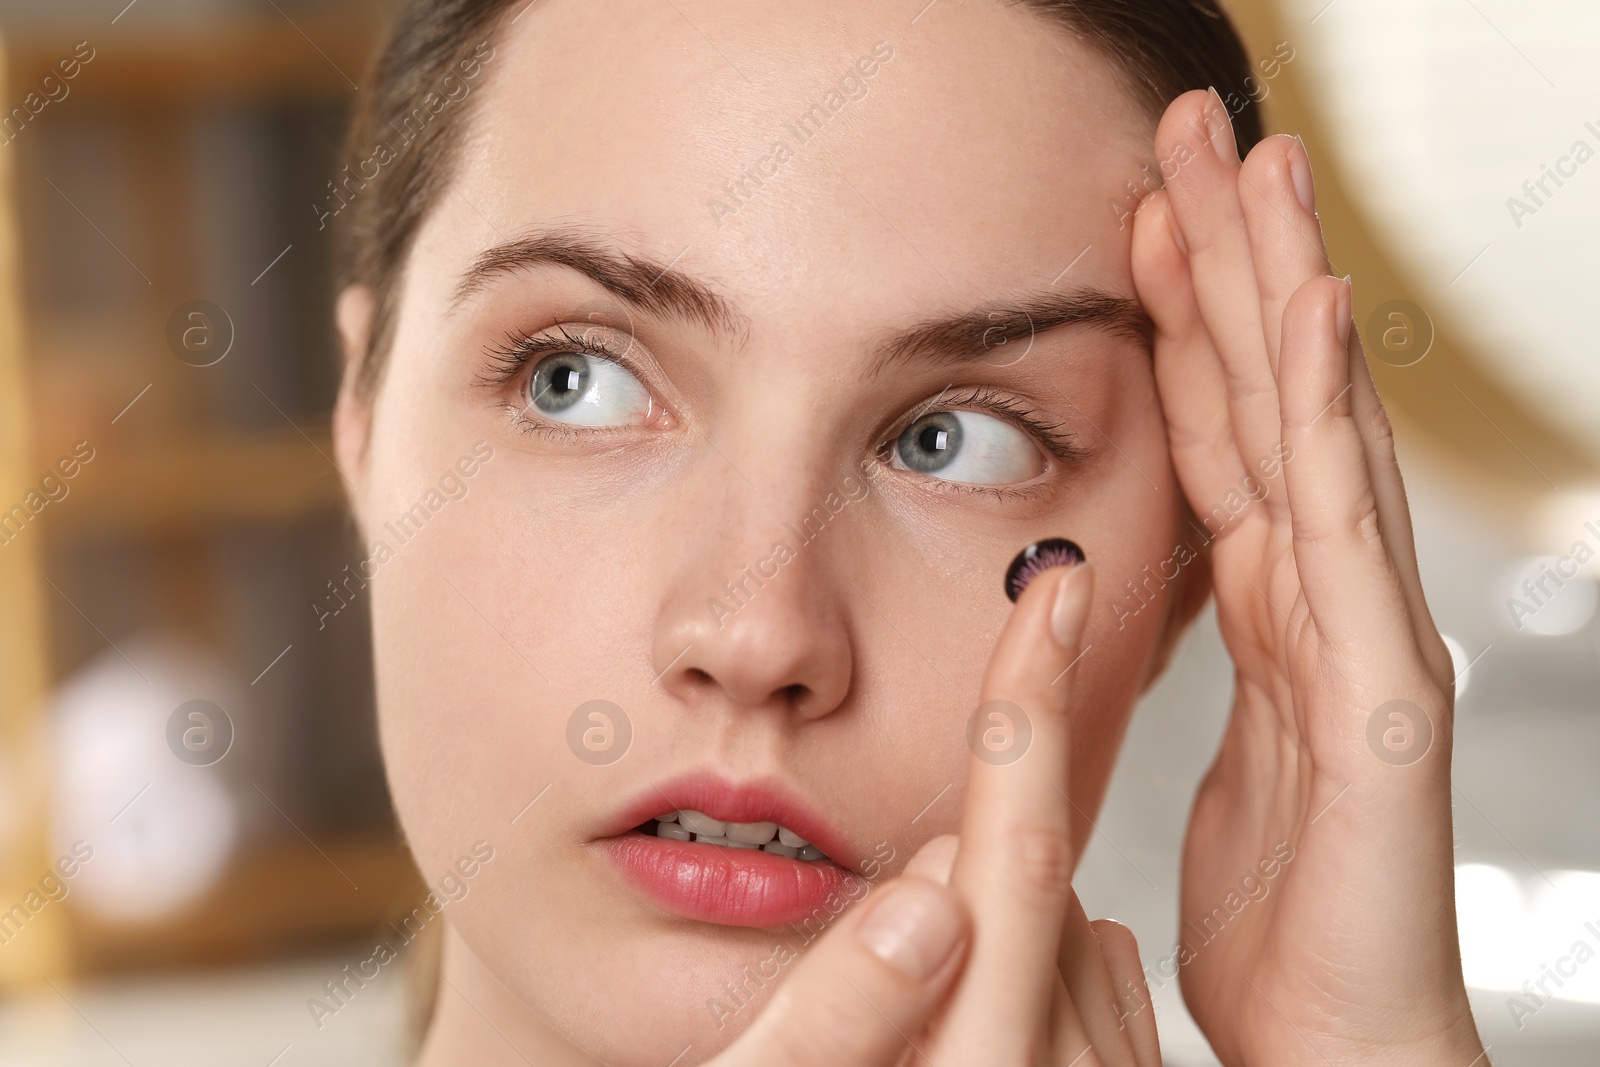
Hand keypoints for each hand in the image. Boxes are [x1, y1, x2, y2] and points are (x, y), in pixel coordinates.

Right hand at [716, 564, 1161, 1065]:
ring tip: (923, 977)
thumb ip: (842, 1009)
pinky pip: (1104, 991)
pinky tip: (994, 1000)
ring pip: (1075, 925)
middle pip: (1041, 878)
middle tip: (907, 875)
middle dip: (985, 830)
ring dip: (1009, 909)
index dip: (1030, 705)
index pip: (1021, 850)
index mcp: (979, 1063)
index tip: (1061, 592)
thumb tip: (925, 897)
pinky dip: (1056, 962)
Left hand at [1130, 89, 1486, 1064]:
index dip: (1188, 322)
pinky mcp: (1381, 696)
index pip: (1222, 436)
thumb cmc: (1282, 921)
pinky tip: (1311, 310)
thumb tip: (1114, 609)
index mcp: (1272, 614)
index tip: (1142, 217)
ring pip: (1314, 431)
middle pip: (1271, 400)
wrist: (1341, 1045)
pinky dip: (1325, 414)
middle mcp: (1325, 600)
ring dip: (1282, 292)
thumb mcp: (1205, 762)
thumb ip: (1184, 670)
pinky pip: (1344, 530)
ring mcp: (1364, 635)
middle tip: (1200, 134)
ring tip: (1255, 168)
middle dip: (1238, 263)